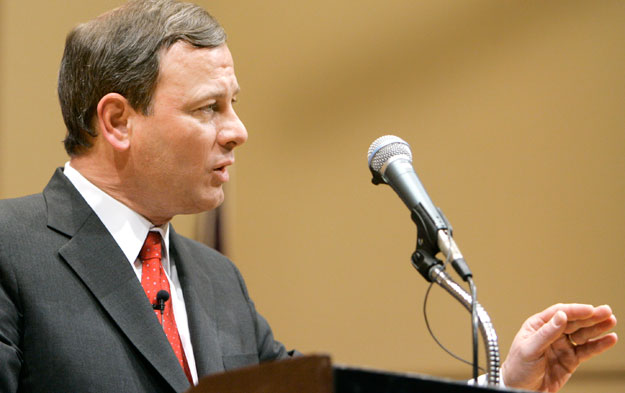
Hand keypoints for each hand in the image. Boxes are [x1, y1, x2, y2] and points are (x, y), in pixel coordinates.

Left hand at [501, 303, 616, 391]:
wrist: (520, 389)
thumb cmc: (518, 367)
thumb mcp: (529, 348)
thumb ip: (546, 333)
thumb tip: (561, 316)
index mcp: (538, 325)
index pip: (558, 313)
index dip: (575, 311)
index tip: (590, 309)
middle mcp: (552, 333)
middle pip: (574, 322)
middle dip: (590, 316)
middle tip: (606, 311)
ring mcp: (562, 346)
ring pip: (583, 334)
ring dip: (597, 328)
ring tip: (611, 321)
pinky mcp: (571, 359)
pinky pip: (586, 350)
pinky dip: (599, 345)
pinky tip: (609, 339)